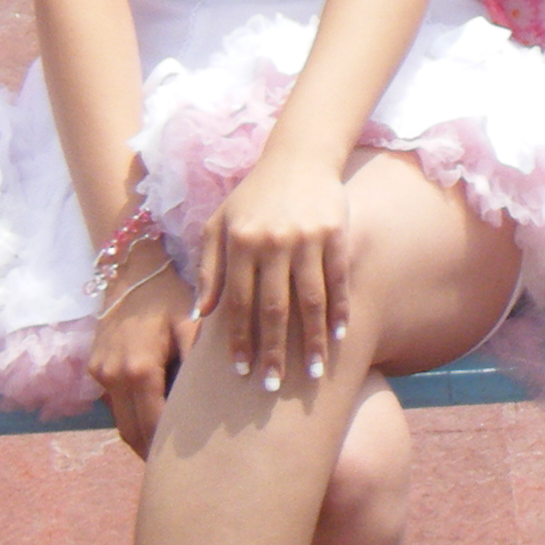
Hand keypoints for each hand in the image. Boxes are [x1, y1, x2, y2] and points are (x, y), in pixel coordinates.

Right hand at [88, 253, 195, 454]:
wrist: (131, 268)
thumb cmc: (170, 295)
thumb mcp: (192, 325)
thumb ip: (200, 363)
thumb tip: (227, 397)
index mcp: (139, 370)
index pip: (155, 426)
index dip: (171, 451)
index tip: (194, 467)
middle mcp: (113, 376)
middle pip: (133, 433)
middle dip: (154, 455)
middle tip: (184, 471)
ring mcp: (100, 373)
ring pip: (121, 423)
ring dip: (142, 439)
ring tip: (170, 454)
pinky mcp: (94, 369)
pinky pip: (115, 406)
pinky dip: (133, 418)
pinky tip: (156, 421)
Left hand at [196, 147, 353, 390]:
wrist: (298, 157)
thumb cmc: (252, 196)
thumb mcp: (219, 223)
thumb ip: (208, 266)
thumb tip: (203, 313)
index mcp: (240, 242)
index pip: (238, 302)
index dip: (239, 339)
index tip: (239, 371)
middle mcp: (273, 241)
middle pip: (273, 308)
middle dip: (273, 351)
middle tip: (272, 387)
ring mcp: (307, 238)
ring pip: (310, 300)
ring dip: (312, 340)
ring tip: (312, 372)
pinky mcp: (336, 233)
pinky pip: (339, 280)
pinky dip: (340, 310)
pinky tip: (340, 336)